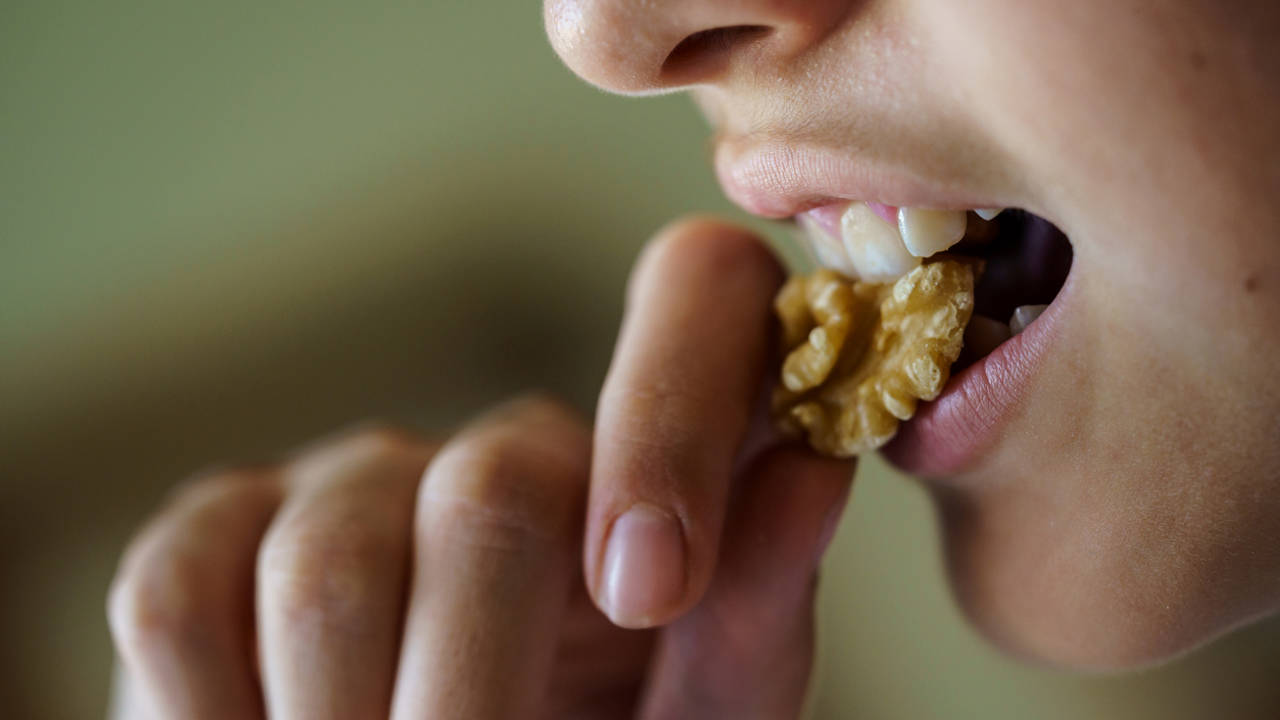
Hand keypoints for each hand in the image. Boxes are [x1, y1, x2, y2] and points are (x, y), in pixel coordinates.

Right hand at [107, 219, 853, 718]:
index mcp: (655, 469)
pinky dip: (215, 712)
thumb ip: (752, 617)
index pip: (698, 293)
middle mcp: (507, 449)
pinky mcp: (216, 529)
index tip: (646, 589)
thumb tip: (811, 470)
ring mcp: (355, 480)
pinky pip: (179, 593)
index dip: (672, 402)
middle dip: (479, 682)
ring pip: (332, 559)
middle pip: (494, 487)